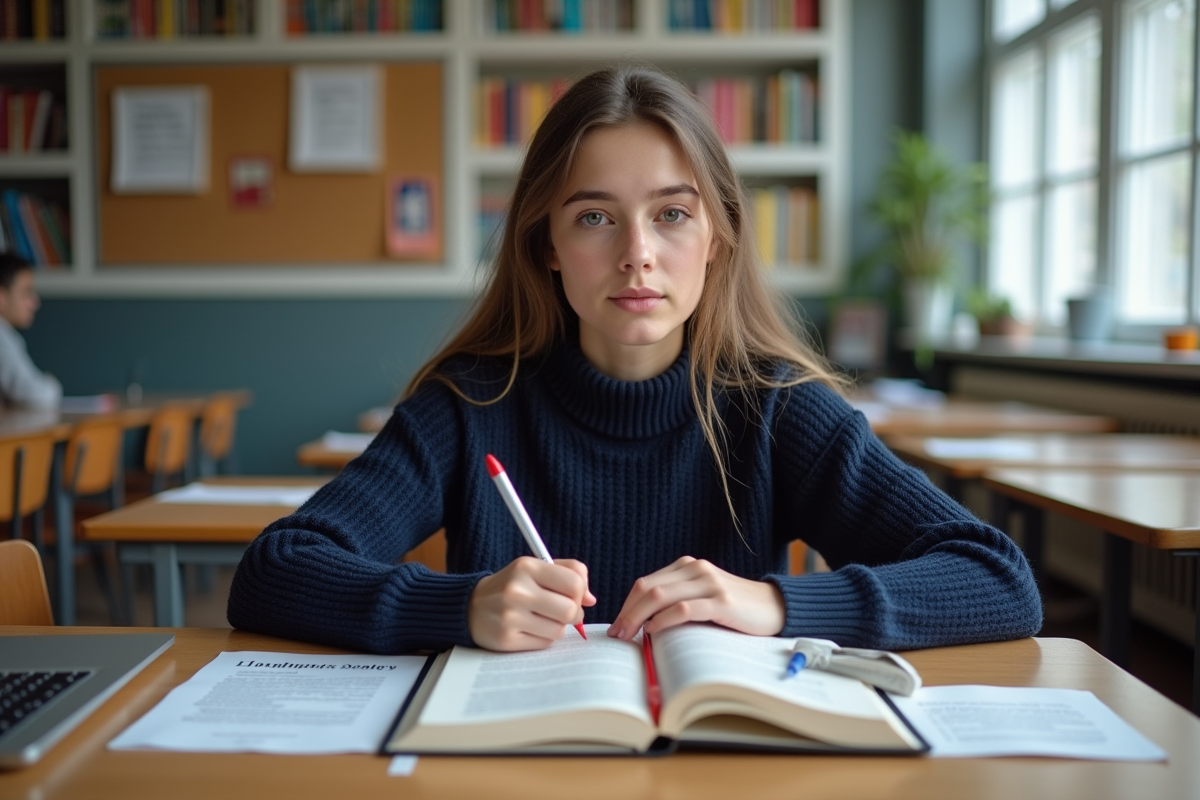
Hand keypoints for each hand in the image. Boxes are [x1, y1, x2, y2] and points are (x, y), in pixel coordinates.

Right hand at [468, 557, 595, 650]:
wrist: (470, 607)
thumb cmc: (512, 586)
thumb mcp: (535, 568)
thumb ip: (569, 573)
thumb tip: (591, 599)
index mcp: (526, 567)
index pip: (574, 583)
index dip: (580, 593)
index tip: (574, 596)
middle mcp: (517, 590)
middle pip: (570, 610)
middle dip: (573, 614)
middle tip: (563, 612)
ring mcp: (510, 617)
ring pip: (559, 630)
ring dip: (557, 627)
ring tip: (541, 619)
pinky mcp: (506, 640)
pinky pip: (544, 644)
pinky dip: (543, 638)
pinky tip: (529, 629)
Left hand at [607, 556, 784, 639]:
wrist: (775, 606)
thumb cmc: (735, 608)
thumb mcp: (703, 596)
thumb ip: (678, 600)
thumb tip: (643, 623)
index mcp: (688, 566)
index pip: (645, 583)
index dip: (626, 605)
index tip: (616, 626)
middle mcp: (696, 569)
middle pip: (648, 588)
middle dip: (627, 612)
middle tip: (616, 634)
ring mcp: (709, 583)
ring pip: (661, 596)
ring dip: (638, 618)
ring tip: (628, 636)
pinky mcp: (722, 601)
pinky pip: (684, 608)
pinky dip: (664, 620)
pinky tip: (654, 631)